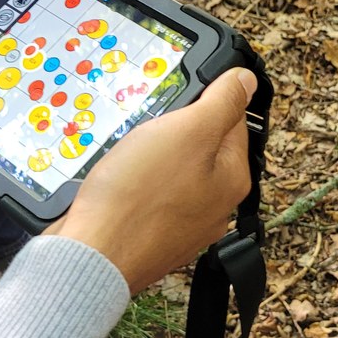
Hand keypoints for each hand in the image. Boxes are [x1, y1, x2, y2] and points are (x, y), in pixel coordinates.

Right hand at [47, 69, 257, 293]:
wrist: (91, 256)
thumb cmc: (139, 195)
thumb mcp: (187, 131)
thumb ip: (221, 102)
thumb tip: (246, 81)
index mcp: (233, 180)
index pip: (231, 121)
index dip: (203, 101)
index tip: (176, 100)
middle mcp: (215, 207)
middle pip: (200, 147)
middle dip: (173, 131)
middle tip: (147, 128)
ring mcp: (182, 226)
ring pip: (171, 172)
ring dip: (150, 157)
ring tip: (128, 155)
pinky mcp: (150, 236)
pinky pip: (148, 197)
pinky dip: (133, 184)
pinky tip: (116, 182)